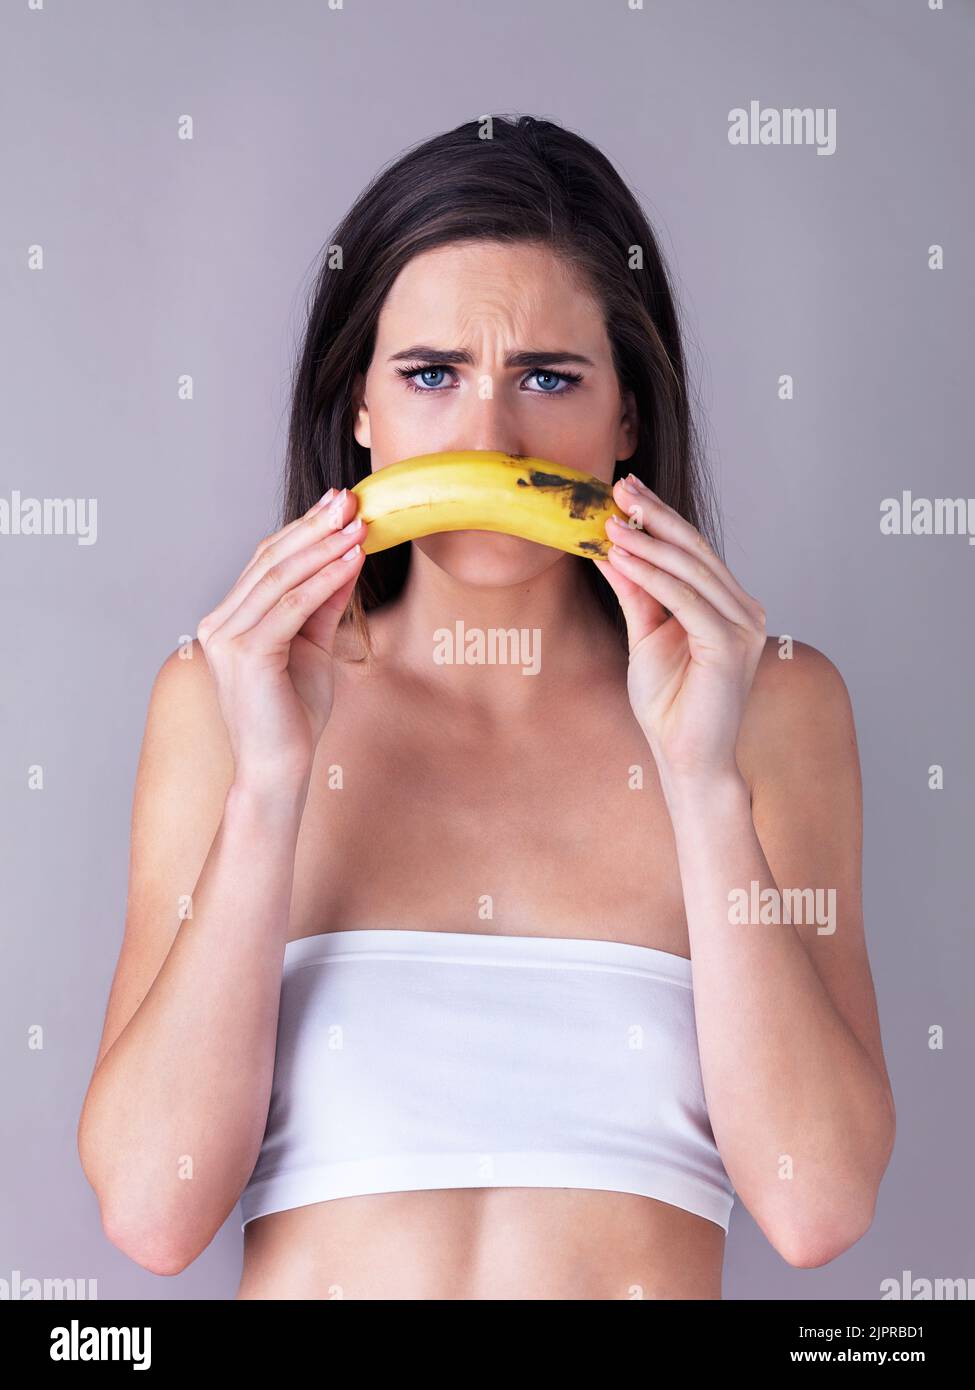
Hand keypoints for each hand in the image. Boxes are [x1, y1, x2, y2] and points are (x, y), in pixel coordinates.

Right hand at [195, 488, 365, 792]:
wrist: (279, 767)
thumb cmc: (293, 714)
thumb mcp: (313, 646)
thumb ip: (324, 602)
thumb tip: (348, 553)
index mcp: (229, 619)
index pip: (265, 561)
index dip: (303, 529)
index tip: (338, 503)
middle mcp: (219, 623)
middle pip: (270, 560)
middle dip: (314, 527)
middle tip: (350, 499)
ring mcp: (227, 637)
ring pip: (279, 577)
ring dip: (323, 546)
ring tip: (358, 523)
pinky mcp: (246, 654)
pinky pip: (292, 606)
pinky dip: (324, 579)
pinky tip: (351, 559)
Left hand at [594, 474, 765, 792]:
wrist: (687, 757)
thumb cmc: (670, 704)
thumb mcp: (644, 635)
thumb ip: (636, 592)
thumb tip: (611, 548)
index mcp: (728, 605)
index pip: (692, 550)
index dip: (658, 517)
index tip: (625, 488)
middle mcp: (743, 609)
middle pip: (694, 550)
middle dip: (653, 516)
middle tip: (618, 486)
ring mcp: (743, 625)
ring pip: (689, 570)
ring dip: (646, 541)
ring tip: (609, 520)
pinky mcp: (730, 643)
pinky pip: (685, 599)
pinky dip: (652, 575)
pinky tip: (622, 556)